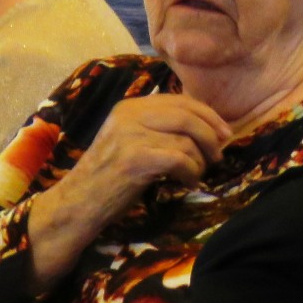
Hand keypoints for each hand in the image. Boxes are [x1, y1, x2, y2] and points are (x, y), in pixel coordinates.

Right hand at [25, 94, 230, 287]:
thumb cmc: (109, 176)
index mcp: (130, 106)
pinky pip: (179, 159)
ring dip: (200, 160)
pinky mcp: (135, 159)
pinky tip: (188, 182)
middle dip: (211, 135)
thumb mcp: (129, 140)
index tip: (224, 132)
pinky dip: (191, 172)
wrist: (78, 202)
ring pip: (186, 139)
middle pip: (187, 115)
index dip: (207, 114)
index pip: (179, 100)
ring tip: (197, 174)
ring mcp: (130, 135)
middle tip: (218, 155)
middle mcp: (129, 115)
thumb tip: (205, 125)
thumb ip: (157, 127)